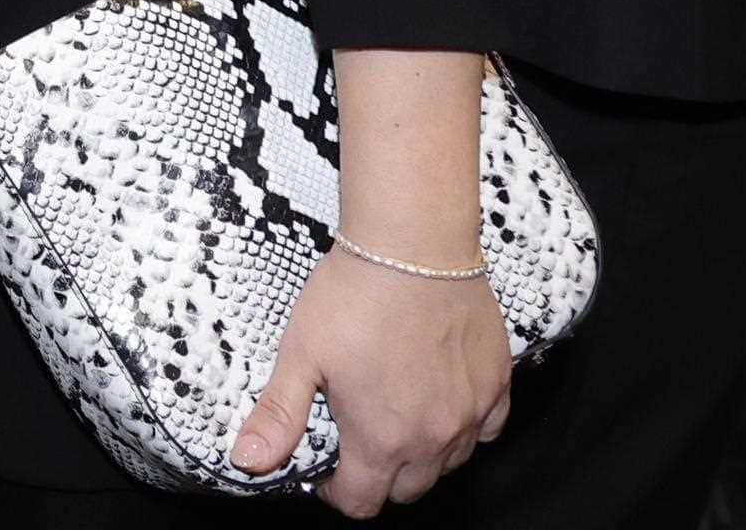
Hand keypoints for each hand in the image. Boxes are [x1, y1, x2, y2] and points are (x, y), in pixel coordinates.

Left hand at [230, 251, 509, 514]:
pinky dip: (464, 428)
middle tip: (359, 441)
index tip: (328, 475)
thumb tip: (248, 461)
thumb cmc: (353, 295)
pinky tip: (441, 401)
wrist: (413, 245)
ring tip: (395, 418)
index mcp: (382, 438)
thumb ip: (278, 416)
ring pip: (450, 464)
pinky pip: (487, 431)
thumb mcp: (300, 354)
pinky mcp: (497, 385)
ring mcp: (471, 413)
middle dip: (380, 477)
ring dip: (422, 456)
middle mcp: (433, 437)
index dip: (339, 494)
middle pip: (408, 490)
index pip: (364, 501)